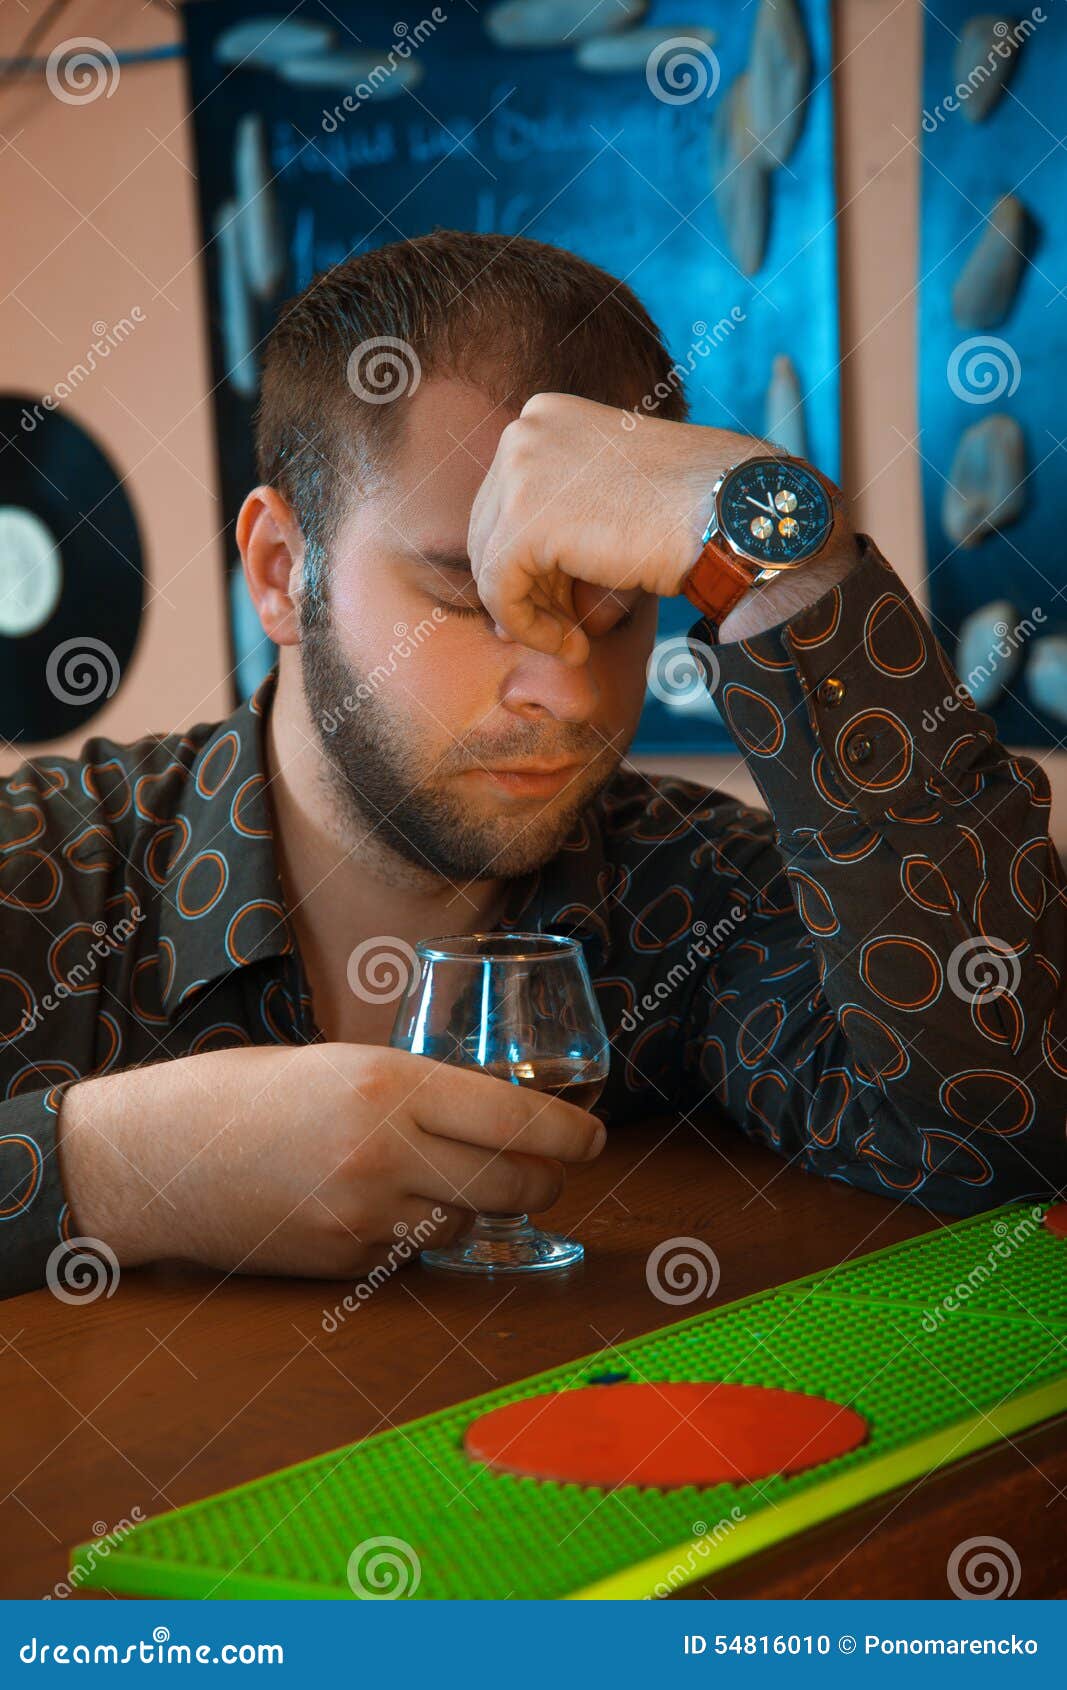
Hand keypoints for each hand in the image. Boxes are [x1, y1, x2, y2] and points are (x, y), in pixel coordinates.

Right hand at [57, 1043, 604, 1278]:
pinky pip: (417, 1255)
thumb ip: (417, 1090)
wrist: (154, 1157)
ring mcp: (365, 1218)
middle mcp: (386, 1152)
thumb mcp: (341, 1063)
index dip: (572, 1134)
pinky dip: (425, 1236)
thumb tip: (496, 1113)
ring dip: (482, 1210)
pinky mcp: (345, 1264)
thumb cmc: (244, 1094)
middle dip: (547, 1181)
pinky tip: (393, 1208)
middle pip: (516, 1185)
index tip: (592, 1137)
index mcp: (390, 1083)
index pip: (519, 1118)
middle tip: (550, 1170)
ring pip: (472, 1225)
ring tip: (455, 1183)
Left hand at [468, 392, 754, 664]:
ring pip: (492, 565)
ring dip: (530, 616)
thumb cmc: (691, 511)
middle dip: (527, 590)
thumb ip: (559, 525)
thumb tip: (502, 597)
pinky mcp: (523, 518)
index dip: (530, 564)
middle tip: (567, 629)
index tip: (561, 606)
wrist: (732, 513)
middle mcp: (523, 431)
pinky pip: (501, 593)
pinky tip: (574, 647)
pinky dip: (531, 630)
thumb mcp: (610, 499)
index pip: (507, 503)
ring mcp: (519, 469)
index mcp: (545, 416)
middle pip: (492, 531)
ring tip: (574, 642)